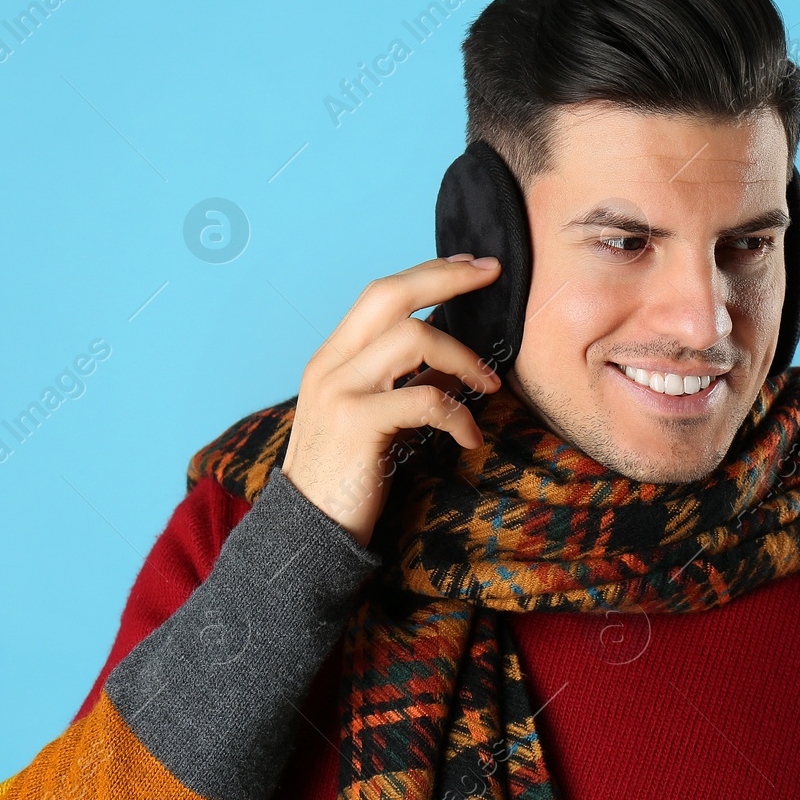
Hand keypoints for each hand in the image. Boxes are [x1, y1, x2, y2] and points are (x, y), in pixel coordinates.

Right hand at [280, 254, 502, 545]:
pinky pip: (426, 399)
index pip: (382, 294)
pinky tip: (470, 439)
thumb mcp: (367, 418)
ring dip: (464, 359)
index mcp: (331, 358)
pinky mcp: (356, 423)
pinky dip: (460, 416)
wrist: (306, 534)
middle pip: (391, 294)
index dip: (430, 272)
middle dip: (448, 278)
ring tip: (488, 387)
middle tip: (493, 276)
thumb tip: (452, 360)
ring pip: (414, 338)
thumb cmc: (346, 478)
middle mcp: (330, 365)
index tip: (472, 265)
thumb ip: (398, 383)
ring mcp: (339, 391)